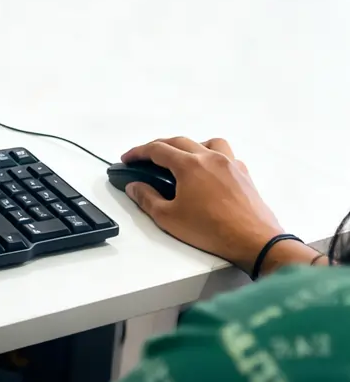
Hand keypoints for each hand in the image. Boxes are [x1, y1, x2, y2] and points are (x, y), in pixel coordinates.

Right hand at [121, 137, 286, 267]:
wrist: (254, 240)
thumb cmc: (210, 230)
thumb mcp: (168, 218)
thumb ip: (146, 198)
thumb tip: (134, 187)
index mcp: (189, 165)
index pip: (157, 150)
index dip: (138, 152)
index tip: (127, 159)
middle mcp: (210, 157)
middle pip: (179, 141)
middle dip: (158, 147)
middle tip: (145, 159)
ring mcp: (230, 164)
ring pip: (207, 142)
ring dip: (190, 146)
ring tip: (182, 160)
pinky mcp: (244, 174)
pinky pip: (226, 156)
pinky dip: (212, 157)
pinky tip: (208, 172)